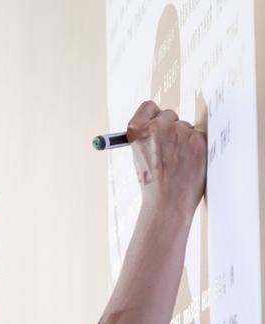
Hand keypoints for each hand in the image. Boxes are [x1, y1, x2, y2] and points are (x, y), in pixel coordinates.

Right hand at [127, 100, 206, 221]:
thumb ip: (148, 138)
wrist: (166, 202)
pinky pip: (200, 137)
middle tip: (170, 150)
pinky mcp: (198, 139)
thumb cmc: (152, 184)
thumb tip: (162, 124)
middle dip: (172, 129)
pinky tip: (189, 164)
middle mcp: (158, 127)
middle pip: (170, 115)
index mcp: (138, 131)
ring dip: (186, 141)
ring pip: (187, 128)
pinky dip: (197, 149)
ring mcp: (180, 131)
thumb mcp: (139, 157)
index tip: (157, 123)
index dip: (154, 116)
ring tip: (179, 163)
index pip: (148, 107)